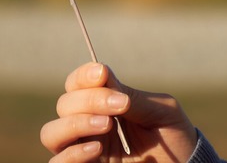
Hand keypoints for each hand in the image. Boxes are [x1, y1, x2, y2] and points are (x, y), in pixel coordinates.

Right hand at [40, 62, 198, 162]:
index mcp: (105, 107)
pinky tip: (97, 148)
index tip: (102, 73)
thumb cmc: (175, 139)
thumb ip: (132, 96)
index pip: (77, 85)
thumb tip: (102, 74)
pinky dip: (72, 153)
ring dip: (75, 123)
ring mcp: (85, 152)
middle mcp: (89, 128)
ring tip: (106, 124)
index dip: (83, 75)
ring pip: (51, 133)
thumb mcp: (161, 111)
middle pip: (64, 105)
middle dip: (89, 99)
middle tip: (119, 106)